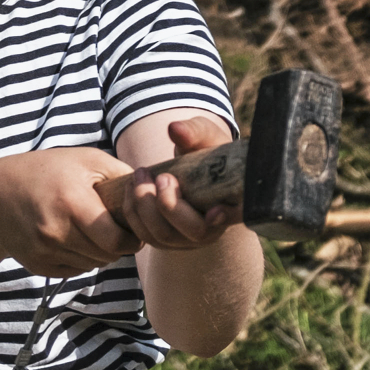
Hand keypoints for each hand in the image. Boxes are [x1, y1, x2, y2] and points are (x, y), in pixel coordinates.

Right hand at [0, 148, 141, 276]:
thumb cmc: (46, 170)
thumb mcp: (85, 159)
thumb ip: (122, 176)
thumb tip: (155, 194)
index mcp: (71, 202)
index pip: (116, 241)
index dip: (131, 236)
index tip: (130, 224)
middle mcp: (55, 231)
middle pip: (107, 256)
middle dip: (117, 244)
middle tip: (114, 225)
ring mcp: (44, 251)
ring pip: (93, 264)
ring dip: (99, 251)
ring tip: (90, 226)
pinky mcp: (37, 266)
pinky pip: (76, 270)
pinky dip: (81, 257)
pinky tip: (71, 236)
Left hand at [121, 115, 241, 250]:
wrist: (189, 169)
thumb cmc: (204, 150)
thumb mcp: (204, 136)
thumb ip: (194, 132)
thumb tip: (175, 129)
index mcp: (233, 202)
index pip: (238, 216)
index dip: (227, 217)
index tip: (214, 211)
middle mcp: (213, 228)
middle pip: (194, 232)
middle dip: (170, 205)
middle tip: (161, 176)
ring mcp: (187, 239)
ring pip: (164, 236)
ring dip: (145, 205)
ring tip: (140, 174)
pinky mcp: (164, 240)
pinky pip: (144, 236)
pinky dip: (132, 212)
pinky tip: (131, 186)